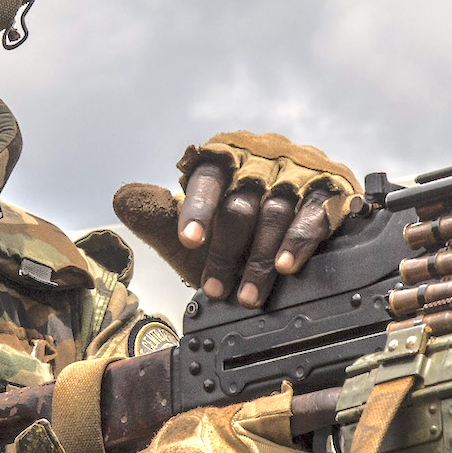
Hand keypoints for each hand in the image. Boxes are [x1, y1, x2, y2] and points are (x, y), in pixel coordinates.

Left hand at [177, 132, 362, 307]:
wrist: (295, 232)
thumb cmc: (236, 228)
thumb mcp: (195, 227)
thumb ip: (159, 216)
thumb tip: (122, 198)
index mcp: (224, 157)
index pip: (206, 178)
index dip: (196, 210)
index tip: (189, 241)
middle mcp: (260, 157)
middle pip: (240, 202)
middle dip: (226, 251)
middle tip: (216, 289)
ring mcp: (297, 171)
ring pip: (275, 212)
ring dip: (260, 258)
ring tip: (248, 295)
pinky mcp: (329, 189)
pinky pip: (313, 214)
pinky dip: (298, 242)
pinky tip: (287, 267)